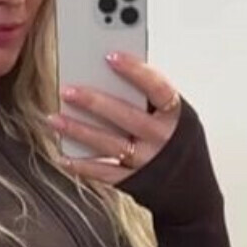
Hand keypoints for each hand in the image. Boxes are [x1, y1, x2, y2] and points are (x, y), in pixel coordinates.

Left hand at [45, 52, 182, 186]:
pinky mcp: (132, 181)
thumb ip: (150, 99)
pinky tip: (62, 155)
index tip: (110, 56)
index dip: (135, 71)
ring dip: (78, 131)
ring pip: (108, 144)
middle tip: (67, 90)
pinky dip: (81, 165)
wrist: (191, 190)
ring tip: (54, 119)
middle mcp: (162, 139)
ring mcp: (147, 162)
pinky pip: (103, 173)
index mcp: (176, 116)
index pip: (157, 88)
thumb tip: (110, 74)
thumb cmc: (177, 142)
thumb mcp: (175, 116)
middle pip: (126, 116)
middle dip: (94, 102)